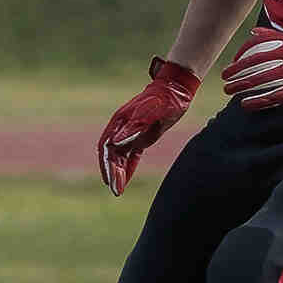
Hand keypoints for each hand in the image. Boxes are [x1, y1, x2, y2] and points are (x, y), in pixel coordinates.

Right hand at [96, 57, 199, 195]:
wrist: (175, 91)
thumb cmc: (163, 101)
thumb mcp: (149, 114)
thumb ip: (132, 129)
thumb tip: (114, 143)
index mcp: (120, 122)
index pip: (107, 147)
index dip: (106, 164)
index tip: (109, 180)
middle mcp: (121, 128)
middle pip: (112, 154)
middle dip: (112, 173)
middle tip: (115, 190)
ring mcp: (130, 133)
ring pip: (120, 157)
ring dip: (119, 173)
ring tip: (118, 190)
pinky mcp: (140, 137)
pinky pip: (131, 155)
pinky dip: (128, 168)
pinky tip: (126, 179)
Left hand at [222, 25, 282, 107]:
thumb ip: (274, 35)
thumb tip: (253, 32)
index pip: (255, 48)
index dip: (240, 57)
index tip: (231, 64)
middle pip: (254, 65)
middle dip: (236, 73)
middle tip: (225, 79)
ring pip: (261, 81)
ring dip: (242, 86)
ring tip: (230, 91)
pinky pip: (275, 96)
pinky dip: (258, 101)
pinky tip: (246, 104)